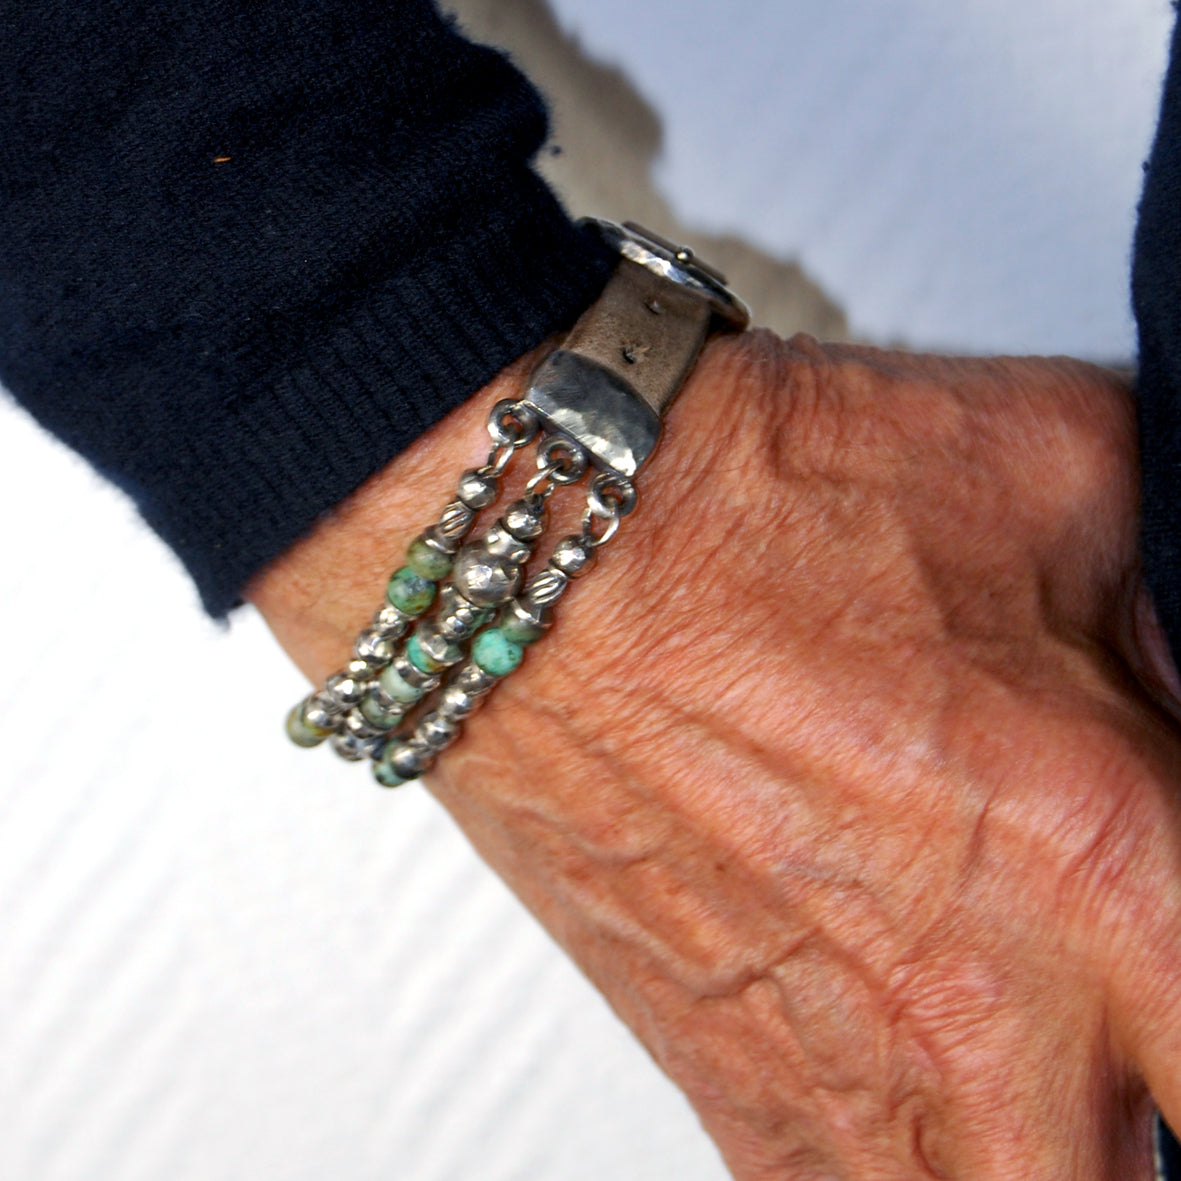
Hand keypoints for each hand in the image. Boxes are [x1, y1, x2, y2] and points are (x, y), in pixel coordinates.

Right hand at [250, 331, 1180, 1178]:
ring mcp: (844, 1084)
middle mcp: (986, 1021)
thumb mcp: (1060, 473)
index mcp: (1112, 867)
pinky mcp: (727, 1089)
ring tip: (1019, 1049)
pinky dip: (907, 1150)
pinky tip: (909, 1068)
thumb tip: (1180, 682)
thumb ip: (1172, 616)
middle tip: (1132, 1032)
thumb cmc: (755, 507)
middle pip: (1149, 1175)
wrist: (550, 551)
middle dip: (1158, 1109)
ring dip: (1038, 1143)